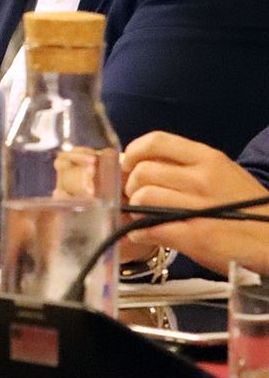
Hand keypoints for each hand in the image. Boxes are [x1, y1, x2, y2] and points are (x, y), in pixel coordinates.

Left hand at [122, 131, 268, 274]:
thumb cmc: (249, 210)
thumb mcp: (224, 175)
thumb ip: (188, 167)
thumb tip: (142, 164)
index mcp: (209, 159)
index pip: (156, 141)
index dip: (133, 152)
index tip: (128, 165)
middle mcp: (203, 178)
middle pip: (142, 171)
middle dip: (132, 186)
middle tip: (137, 198)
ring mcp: (199, 207)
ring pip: (143, 197)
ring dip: (135, 210)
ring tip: (144, 217)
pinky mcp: (196, 236)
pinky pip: (150, 227)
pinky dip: (140, 231)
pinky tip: (146, 234)